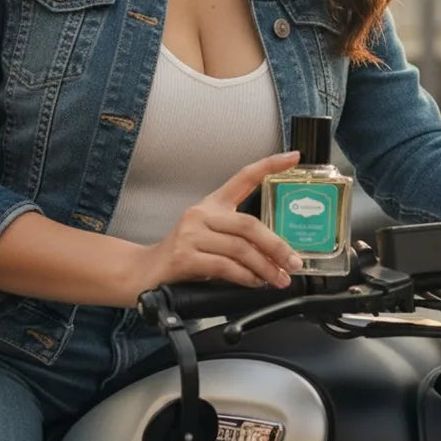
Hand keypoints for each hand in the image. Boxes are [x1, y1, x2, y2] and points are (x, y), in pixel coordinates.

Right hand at [133, 151, 305, 294]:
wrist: (146, 272)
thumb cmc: (185, 255)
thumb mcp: (212, 238)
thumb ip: (240, 240)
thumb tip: (278, 256)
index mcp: (212, 204)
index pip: (244, 177)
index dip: (270, 165)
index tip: (293, 157)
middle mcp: (202, 213)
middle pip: (248, 224)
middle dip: (276, 246)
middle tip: (294, 262)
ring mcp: (191, 234)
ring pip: (240, 248)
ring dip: (265, 268)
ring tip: (278, 279)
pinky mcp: (185, 257)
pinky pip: (225, 266)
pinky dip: (245, 277)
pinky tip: (254, 283)